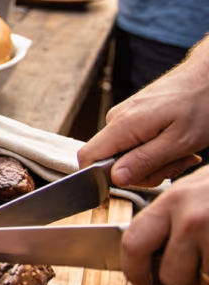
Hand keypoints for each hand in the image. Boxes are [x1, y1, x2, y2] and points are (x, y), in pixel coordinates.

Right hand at [79, 45, 208, 185]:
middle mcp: (116, 119)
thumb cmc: (202, 104)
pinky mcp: (135, 117)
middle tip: (176, 164)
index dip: (101, 178)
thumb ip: (144, 161)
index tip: (135, 181)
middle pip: (111, 162)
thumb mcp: (179, 142)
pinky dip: (156, 150)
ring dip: (155, 162)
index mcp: (122, 125)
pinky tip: (177, 144)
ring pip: (127, 155)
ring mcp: (125, 117)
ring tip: (183, 152)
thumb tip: (115, 178)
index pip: (87, 158)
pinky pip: (135, 143)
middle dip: (144, 171)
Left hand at [122, 166, 208, 284]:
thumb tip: (145, 252)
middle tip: (201, 262)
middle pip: (171, 275)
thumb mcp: (192, 189)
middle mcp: (192, 218)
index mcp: (172, 201)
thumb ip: (168, 217)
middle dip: (185, 278)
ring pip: (204, 282)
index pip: (134, 243)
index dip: (134, 272)